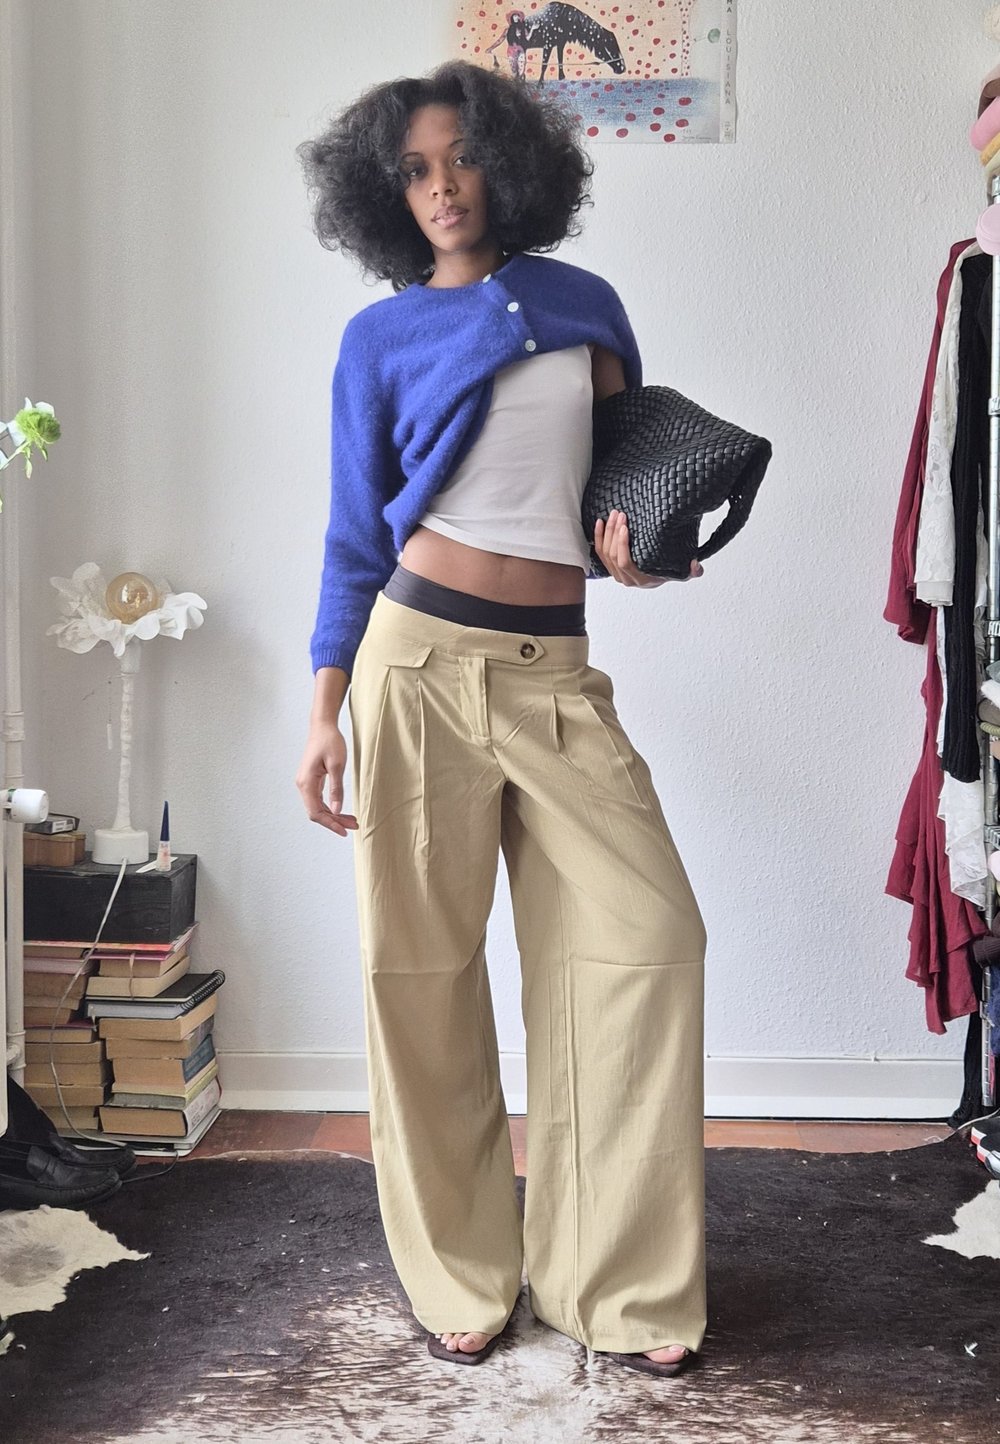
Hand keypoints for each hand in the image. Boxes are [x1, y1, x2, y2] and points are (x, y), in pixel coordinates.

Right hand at [296, 722, 358, 836]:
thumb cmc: (330, 742)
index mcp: (306, 783)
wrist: (323, 726)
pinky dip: (331, 806)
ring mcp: (306, 783)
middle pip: (316, 812)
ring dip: (334, 815)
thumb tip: (336, 810)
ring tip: (352, 820)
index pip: (315, 812)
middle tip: (354, 826)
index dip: (330, 824)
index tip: (344, 831)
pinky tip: (342, 810)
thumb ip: (336, 789)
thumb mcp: (337, 765)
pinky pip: (319, 799)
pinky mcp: (311, 780)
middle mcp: (303, 785)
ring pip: (318, 807)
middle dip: (334, 821)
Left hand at [593, 510, 704, 586]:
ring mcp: (616, 573)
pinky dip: (598, 537)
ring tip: (614, 515)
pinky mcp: (610, 567)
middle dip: (614, 533)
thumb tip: (696, 565)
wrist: (657, 577)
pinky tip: (599, 523)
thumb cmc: (667, 572)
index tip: (626, 527)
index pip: (625, 563)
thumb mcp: (681, 573)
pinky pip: (599, 553)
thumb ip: (692, 572)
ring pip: (605, 553)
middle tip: (620, 514)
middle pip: (613, 555)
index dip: (622, 545)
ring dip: (607, 532)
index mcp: (641, 579)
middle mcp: (626, 578)